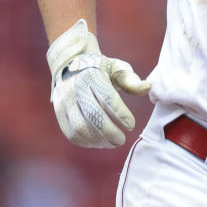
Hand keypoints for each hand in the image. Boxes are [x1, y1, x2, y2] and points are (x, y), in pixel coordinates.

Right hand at [46, 19, 151, 147]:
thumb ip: (132, 80)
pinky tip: (99, 142)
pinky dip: (85, 142)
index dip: (121, 114)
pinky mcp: (58, 111)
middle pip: (92, 116)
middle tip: (122, 140)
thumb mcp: (118, 68)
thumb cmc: (102, 69)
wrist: (72, 64)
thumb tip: (149, 87)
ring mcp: (64, 100)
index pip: (108, 98)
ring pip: (80, 128)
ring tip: (112, 143)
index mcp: (93, 75)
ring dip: (97, 140)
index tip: (131, 125)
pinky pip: (70, 133)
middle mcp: (76, 88)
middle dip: (109, 132)